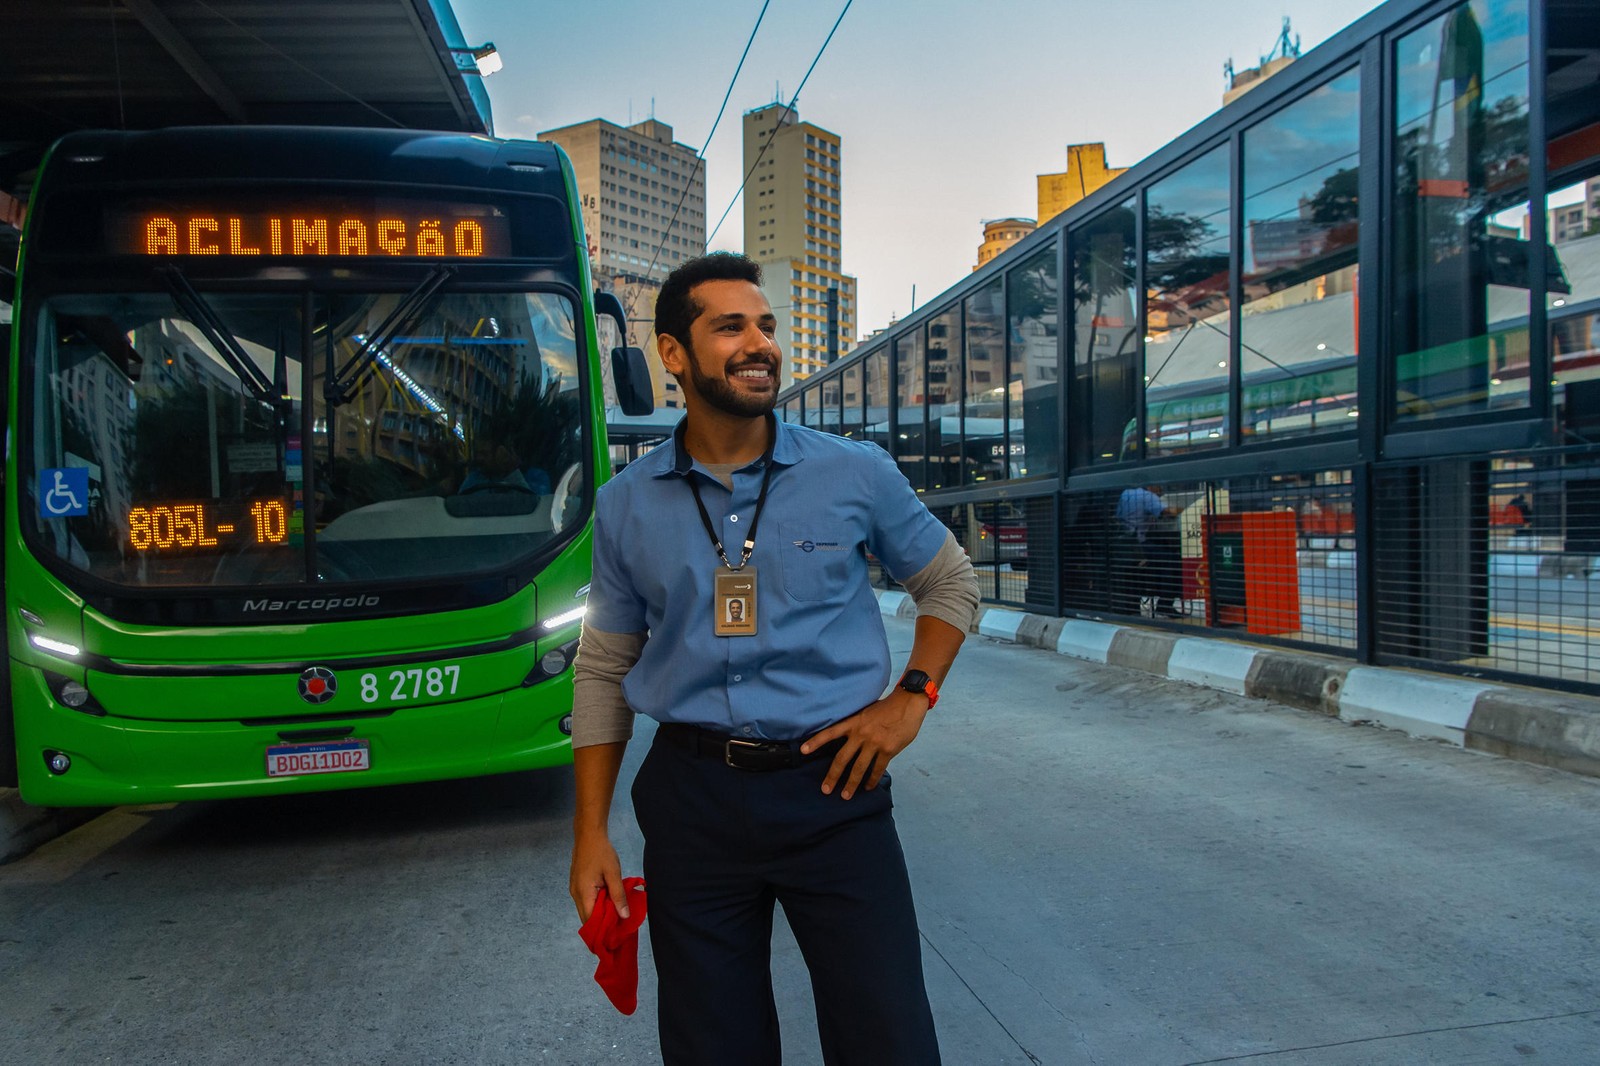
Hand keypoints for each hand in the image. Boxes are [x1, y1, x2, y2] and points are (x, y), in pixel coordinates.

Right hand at [570, 827, 627, 922]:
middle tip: (619, 928)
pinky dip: (596, 906)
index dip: (602, 930)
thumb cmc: (601, 852)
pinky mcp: (577, 885)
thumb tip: (624, 916)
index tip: (615, 936)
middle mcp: (575, 895)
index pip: (590, 921)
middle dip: (602, 925)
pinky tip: (609, 904)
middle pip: (587, 918)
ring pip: (586, 910)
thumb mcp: (613, 873)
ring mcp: (575, 890)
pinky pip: (586, 902)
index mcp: (583, 893)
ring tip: (616, 917)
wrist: (588, 835)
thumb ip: (618, 896)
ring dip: (600, 915)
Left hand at [800, 690, 928, 800]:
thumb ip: (856, 725)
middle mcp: (861, 733)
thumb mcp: (866, 712)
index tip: (803, 751)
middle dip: (833, 776)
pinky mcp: (888, 750)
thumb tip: (849, 741)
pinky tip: (868, 787)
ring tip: (846, 795)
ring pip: (859, 768)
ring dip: (852, 784)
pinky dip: (872, 780)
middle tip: (825, 790)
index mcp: (854, 722)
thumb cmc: (887, 707)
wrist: (908, 704)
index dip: (816, 741)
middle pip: (842, 758)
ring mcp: (875, 742)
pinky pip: (877, 769)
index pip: (830, 732)